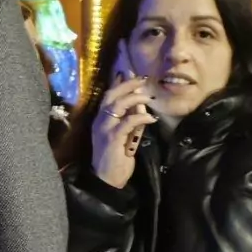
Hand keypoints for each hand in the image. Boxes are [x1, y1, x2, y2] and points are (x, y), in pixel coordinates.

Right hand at [90, 65, 155, 188]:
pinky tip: (151, 118)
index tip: (130, 72)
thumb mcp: (125, 135)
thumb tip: (141, 105)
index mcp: (101, 119)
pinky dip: (140, 117)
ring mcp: (105, 129)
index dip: (119, 83)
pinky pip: (127, 122)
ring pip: (118, 105)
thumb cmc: (116, 158)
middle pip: (112, 95)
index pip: (108, 95)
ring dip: (135, 98)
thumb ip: (131, 120)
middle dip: (128, 84)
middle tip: (143, 79)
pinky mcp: (113, 139)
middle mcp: (100, 121)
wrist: (106, 179)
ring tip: (150, 97)